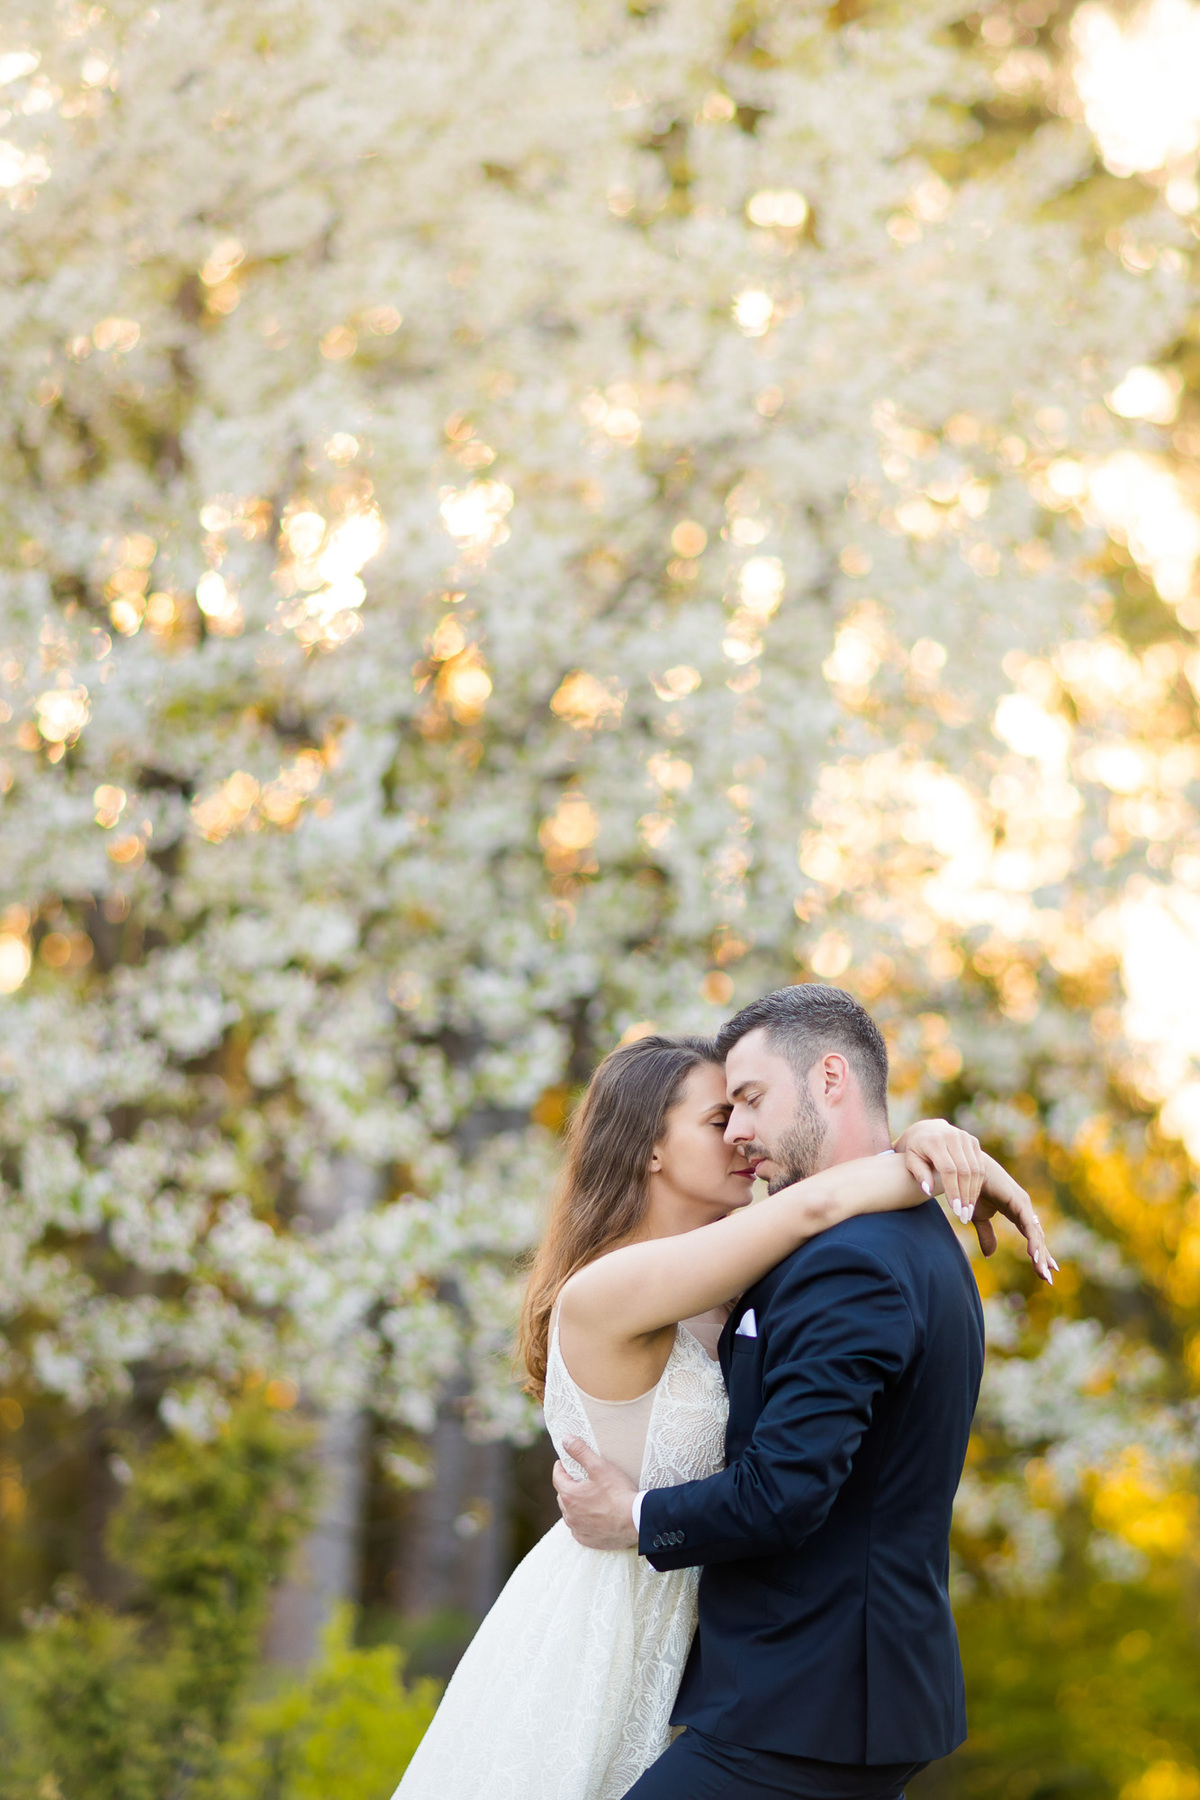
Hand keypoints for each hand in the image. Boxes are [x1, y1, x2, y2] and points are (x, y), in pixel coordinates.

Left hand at [551, 1439, 638, 1549]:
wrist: (635, 1521)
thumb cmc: (618, 1493)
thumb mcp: (599, 1467)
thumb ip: (581, 1452)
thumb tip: (565, 1439)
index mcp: (569, 1495)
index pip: (557, 1477)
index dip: (560, 1467)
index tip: (564, 1462)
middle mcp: (569, 1514)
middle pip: (563, 1496)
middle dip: (568, 1485)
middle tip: (578, 1478)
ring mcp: (578, 1529)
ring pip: (570, 1514)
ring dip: (574, 1505)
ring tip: (585, 1497)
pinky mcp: (589, 1540)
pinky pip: (579, 1530)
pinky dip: (582, 1522)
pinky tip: (591, 1518)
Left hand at [895, 1118, 985, 1219]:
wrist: (926, 1130)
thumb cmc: (915, 1150)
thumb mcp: (911, 1161)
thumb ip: (919, 1174)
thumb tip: (927, 1190)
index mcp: (935, 1141)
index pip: (948, 1170)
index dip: (953, 1191)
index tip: (956, 1210)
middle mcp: (952, 1136)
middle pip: (965, 1171)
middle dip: (965, 1195)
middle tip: (964, 1216)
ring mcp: (965, 1138)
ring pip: (975, 1169)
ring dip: (973, 1192)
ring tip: (969, 1211)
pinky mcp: (973, 1141)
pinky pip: (979, 1166)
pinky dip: (977, 1184)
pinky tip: (972, 1198)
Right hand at [972, 1154, 1058, 1284]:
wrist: (962, 1173)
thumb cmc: (970, 1191)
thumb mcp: (979, 1219)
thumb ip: (987, 1236)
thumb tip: (990, 1255)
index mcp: (1017, 1213)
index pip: (1032, 1237)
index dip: (1038, 1254)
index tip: (1044, 1272)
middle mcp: (1023, 1209)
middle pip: (1037, 1238)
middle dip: (1043, 1259)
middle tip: (1049, 1278)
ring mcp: (1023, 1205)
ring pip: (1035, 1234)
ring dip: (1040, 1254)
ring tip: (1044, 1272)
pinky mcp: (1018, 1201)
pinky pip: (1028, 1225)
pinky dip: (1033, 1241)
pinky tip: (1035, 1256)